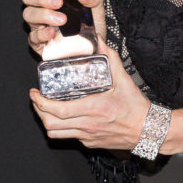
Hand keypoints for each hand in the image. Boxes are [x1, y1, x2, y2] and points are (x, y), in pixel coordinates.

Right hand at [22, 0, 105, 55]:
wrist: (92, 46)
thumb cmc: (88, 23)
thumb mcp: (96, 6)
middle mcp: (41, 7)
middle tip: (58, 3)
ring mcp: (38, 25)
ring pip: (28, 15)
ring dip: (44, 15)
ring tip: (62, 19)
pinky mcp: (38, 42)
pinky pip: (33, 37)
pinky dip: (42, 34)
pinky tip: (52, 32)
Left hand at [28, 45, 145, 151]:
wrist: (148, 131)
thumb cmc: (136, 107)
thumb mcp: (124, 79)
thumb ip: (110, 58)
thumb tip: (99, 40)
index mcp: (93, 108)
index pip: (58, 110)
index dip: (41, 103)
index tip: (35, 93)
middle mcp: (88, 124)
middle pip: (51, 124)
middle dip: (38, 111)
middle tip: (37, 100)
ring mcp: (88, 135)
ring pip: (56, 134)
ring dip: (47, 121)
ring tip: (45, 109)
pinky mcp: (90, 142)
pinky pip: (68, 136)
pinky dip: (61, 127)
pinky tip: (64, 117)